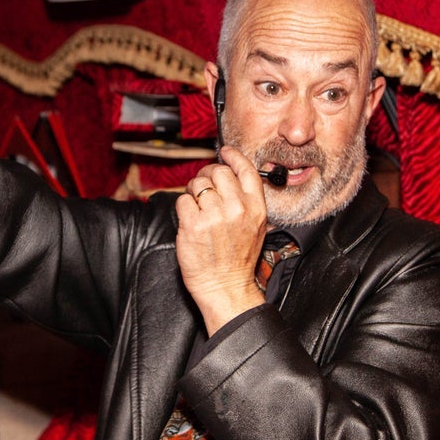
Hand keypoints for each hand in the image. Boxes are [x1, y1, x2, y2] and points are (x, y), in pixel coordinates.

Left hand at [175, 146, 268, 335]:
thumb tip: (231, 176)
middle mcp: (237, 208)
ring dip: (192, 191)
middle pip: (217, 172)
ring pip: (197, 184)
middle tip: (202, 186)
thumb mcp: (256, 227)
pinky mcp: (194, 224)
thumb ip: (246, 201)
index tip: (224, 152)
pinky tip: (189, 219)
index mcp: (255, 208)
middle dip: (206, 175)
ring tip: (196, 206)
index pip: (245, 169)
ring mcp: (215, 216)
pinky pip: (183, 200)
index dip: (232, 156)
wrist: (225, 287)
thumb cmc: (238, 260)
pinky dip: (183, 206)